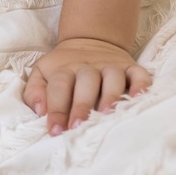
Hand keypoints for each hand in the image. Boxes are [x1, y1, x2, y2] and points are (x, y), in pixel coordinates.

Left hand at [22, 37, 150, 135]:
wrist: (90, 43)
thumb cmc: (63, 68)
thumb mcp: (41, 73)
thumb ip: (35, 91)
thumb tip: (40, 111)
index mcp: (64, 69)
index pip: (59, 87)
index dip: (56, 109)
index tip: (55, 131)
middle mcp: (88, 67)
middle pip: (85, 83)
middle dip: (82, 106)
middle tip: (78, 127)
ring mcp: (111, 66)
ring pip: (113, 78)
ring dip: (110, 96)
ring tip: (107, 114)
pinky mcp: (131, 67)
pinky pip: (139, 74)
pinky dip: (141, 85)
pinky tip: (138, 98)